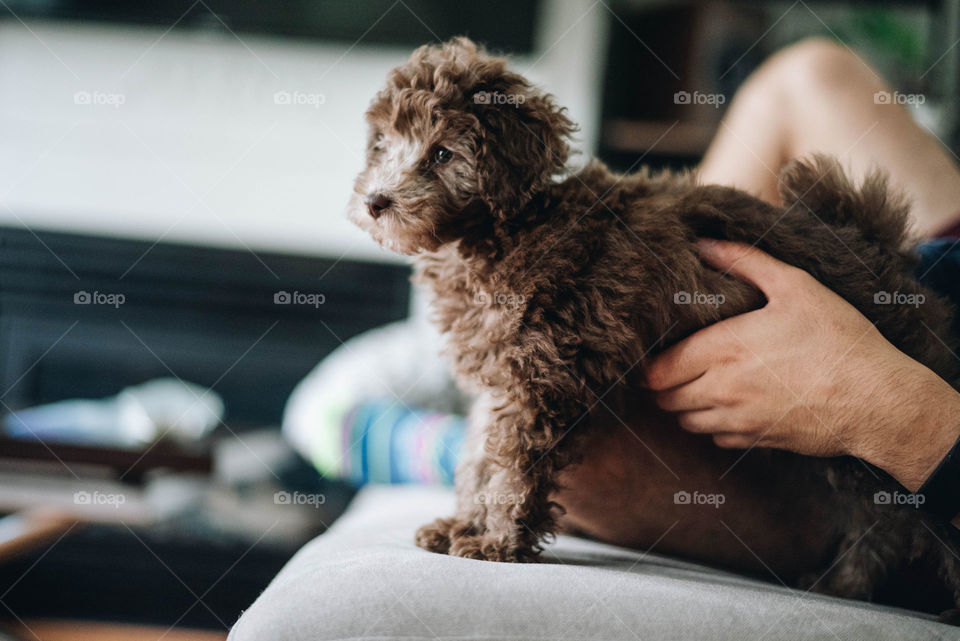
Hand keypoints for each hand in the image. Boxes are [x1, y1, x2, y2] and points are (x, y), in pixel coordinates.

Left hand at [644, 239, 959, 490]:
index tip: (657, 353)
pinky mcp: (756, 440)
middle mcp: (722, 389)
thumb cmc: (838, 339)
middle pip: (664, 397)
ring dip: (684, 405)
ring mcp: (738, 419)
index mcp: (723, 349)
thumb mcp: (796, 287)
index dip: (651, 363)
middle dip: (663, 384)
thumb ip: (745, 261)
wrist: (878, 400)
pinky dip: (714, 425)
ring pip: (686, 421)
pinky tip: (731, 406)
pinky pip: (715, 439)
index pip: (659, 369)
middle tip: (675, 367)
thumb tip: (705, 243)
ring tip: (699, 384)